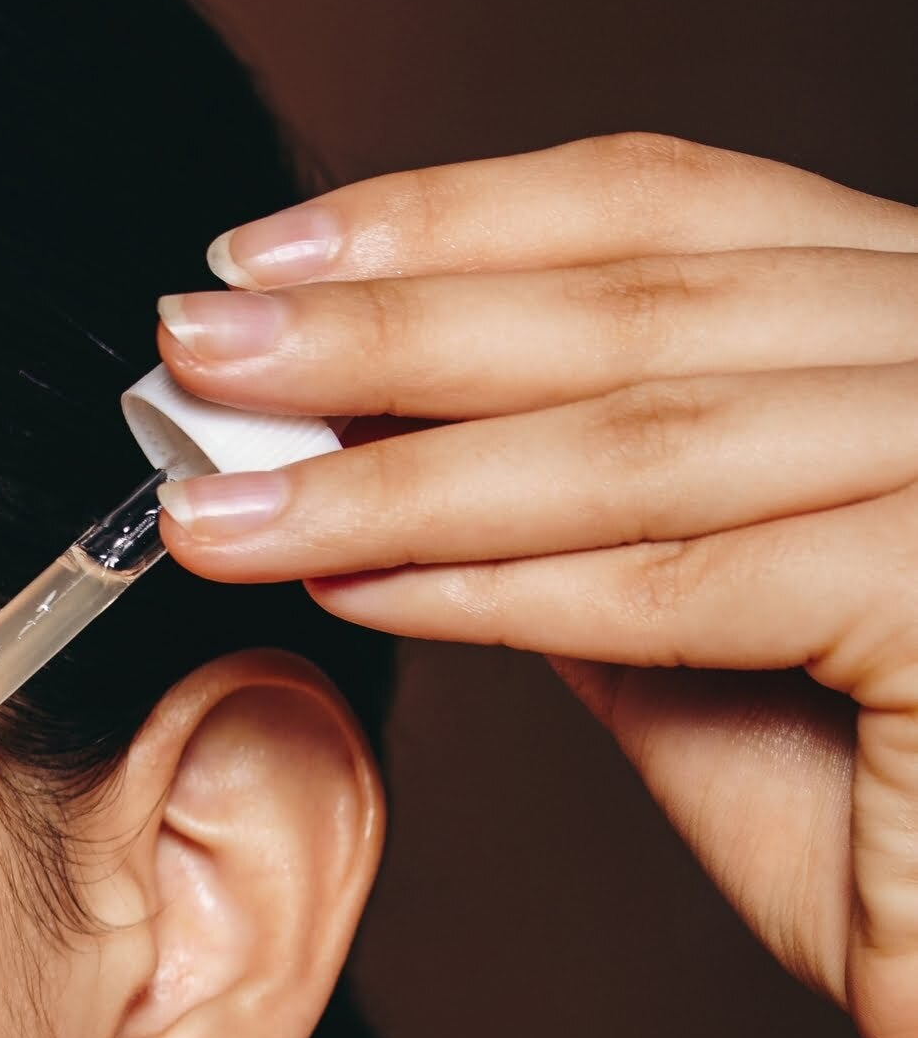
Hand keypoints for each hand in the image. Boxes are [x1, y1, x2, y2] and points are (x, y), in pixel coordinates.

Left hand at [150, 133, 917, 1037]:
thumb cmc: (888, 827)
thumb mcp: (715, 644)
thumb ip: (605, 530)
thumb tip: (419, 466)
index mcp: (906, 319)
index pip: (668, 211)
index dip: (454, 223)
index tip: (268, 264)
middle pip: (639, 296)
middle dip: (388, 327)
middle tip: (191, 351)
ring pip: (640, 438)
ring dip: (398, 470)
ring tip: (221, 501)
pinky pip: (681, 583)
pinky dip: (501, 587)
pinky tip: (357, 586)